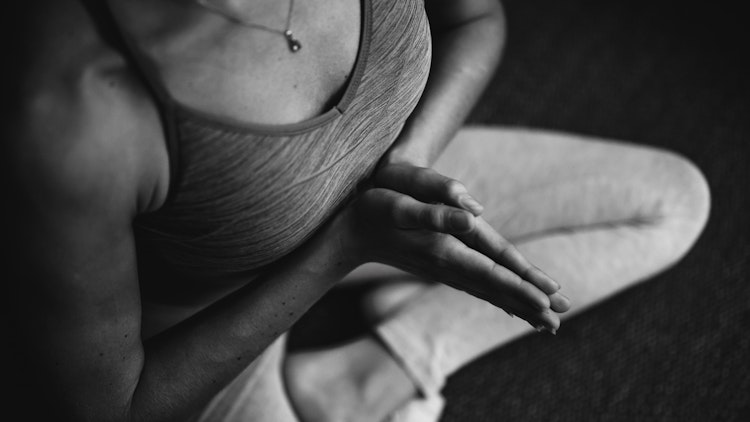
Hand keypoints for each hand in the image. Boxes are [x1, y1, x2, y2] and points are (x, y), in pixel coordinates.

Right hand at [342, 164, 569, 331]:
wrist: (349, 233)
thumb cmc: (373, 210)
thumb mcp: (399, 204)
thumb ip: (435, 213)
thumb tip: (473, 218)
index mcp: (443, 250)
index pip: (491, 272)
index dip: (520, 285)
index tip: (547, 301)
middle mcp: (446, 266)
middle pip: (494, 288)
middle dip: (528, 304)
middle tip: (559, 321)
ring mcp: (443, 270)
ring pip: (487, 292)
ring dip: (516, 306)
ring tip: (545, 323)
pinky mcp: (441, 269)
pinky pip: (476, 289)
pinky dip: (497, 299)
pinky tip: (509, 306)